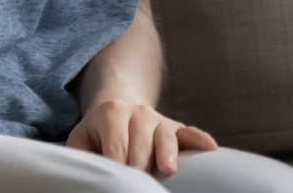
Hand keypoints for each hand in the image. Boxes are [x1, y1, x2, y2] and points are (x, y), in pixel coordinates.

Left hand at [66, 99, 217, 175]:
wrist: (116, 108)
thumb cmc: (96, 134)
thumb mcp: (81, 140)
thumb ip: (83, 156)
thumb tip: (90, 177)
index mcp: (110, 113)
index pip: (116, 147)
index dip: (118, 167)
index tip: (118, 183)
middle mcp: (137, 112)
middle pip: (141, 145)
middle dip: (139, 167)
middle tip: (136, 183)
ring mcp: (158, 119)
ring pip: (166, 136)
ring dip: (167, 153)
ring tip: (168, 170)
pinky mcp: (175, 127)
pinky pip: (190, 132)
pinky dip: (200, 140)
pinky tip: (211, 149)